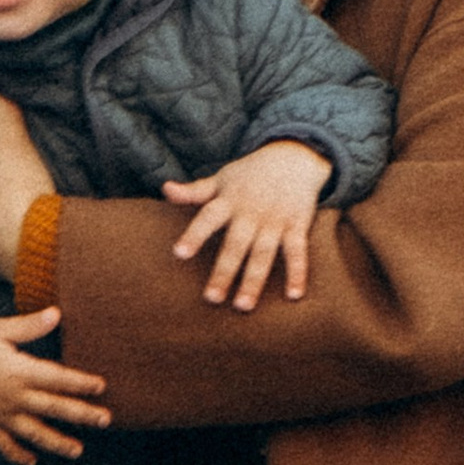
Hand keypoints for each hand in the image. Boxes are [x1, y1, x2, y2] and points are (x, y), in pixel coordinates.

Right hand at [0, 313, 111, 464]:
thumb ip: (29, 326)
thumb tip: (57, 313)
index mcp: (18, 370)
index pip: (57, 378)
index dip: (80, 383)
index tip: (101, 386)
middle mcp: (13, 396)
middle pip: (53, 407)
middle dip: (81, 415)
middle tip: (106, 420)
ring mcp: (0, 414)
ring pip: (33, 432)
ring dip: (57, 443)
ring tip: (78, 451)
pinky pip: (4, 445)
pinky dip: (17, 455)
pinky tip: (33, 462)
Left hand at [161, 138, 330, 310]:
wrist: (293, 157)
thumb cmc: (250, 174)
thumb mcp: (221, 179)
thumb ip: (194, 191)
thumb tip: (165, 189)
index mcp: (229, 201)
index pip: (207, 218)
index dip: (194, 235)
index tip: (179, 254)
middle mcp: (251, 212)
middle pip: (235, 245)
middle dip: (224, 272)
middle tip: (212, 299)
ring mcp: (275, 220)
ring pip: (263, 254)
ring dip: (254, 281)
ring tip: (243, 306)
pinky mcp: (297, 225)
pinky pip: (297, 252)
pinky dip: (297, 273)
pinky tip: (294, 296)